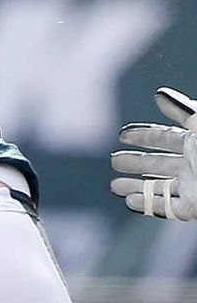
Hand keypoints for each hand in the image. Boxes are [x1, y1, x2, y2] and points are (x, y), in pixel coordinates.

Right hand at [112, 87, 196, 220]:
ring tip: (114, 186)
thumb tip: (159, 95)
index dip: (143, 135)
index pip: (165, 138)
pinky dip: (148, 205)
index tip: (122, 134)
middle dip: (135, 162)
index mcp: (196, 143)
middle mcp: (193, 165)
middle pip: (158, 163)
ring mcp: (193, 187)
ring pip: (158, 187)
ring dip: (135, 186)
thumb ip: (184, 111)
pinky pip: (167, 208)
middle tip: (114, 161)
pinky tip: (130, 202)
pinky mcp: (194, 207)